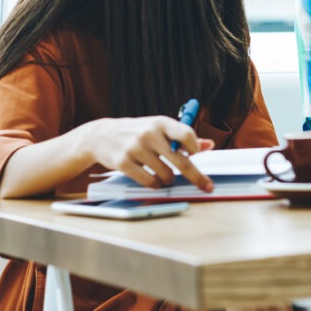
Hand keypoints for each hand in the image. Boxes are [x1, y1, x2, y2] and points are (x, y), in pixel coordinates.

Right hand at [84, 116, 214, 190]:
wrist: (100, 136)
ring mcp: (135, 148)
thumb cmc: (137, 132)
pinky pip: (149, 182)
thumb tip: (210, 145)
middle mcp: (149, 134)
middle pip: (181, 161)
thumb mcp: (159, 128)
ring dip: (169, 180)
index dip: (195, 147)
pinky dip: (155, 185)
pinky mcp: (123, 163)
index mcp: (161, 123)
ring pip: (166, 175)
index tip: (194, 155)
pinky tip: (154, 181)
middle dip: (196, 177)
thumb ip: (183, 137)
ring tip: (165, 176)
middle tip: (207, 187)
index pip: (186, 134)